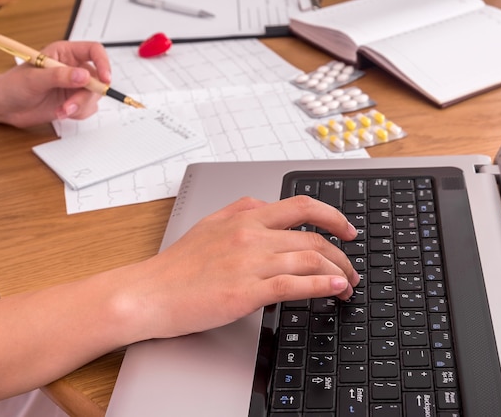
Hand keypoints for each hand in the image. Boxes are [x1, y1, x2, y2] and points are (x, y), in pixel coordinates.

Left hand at [0, 40, 110, 126]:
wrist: (5, 106)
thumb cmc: (14, 85)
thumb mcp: (35, 79)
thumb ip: (60, 76)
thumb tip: (84, 76)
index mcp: (65, 53)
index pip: (94, 51)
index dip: (103, 63)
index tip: (105, 79)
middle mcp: (74, 68)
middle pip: (97, 79)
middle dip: (85, 95)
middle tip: (71, 105)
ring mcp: (75, 86)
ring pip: (93, 97)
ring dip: (79, 106)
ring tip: (60, 110)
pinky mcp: (74, 102)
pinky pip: (88, 109)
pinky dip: (77, 114)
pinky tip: (60, 112)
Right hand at [117, 196, 359, 340]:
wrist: (149, 293)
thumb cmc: (176, 266)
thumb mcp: (210, 225)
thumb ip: (240, 211)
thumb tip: (266, 205)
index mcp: (244, 217)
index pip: (301, 206)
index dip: (332, 216)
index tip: (347, 230)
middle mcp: (251, 235)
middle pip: (314, 236)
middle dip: (342, 254)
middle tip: (351, 269)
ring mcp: (249, 262)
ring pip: (310, 258)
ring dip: (338, 272)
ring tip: (347, 286)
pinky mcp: (246, 291)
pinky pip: (294, 283)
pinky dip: (322, 285)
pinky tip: (335, 289)